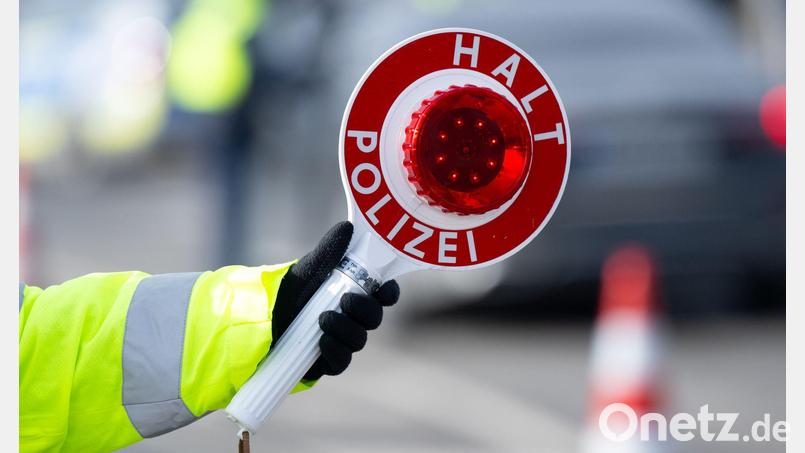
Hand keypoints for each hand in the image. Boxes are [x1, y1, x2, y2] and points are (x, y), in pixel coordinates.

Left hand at [272, 221, 399, 380]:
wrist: (261, 318)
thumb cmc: (290, 290)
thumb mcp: (309, 268)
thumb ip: (329, 250)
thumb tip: (347, 228)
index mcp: (356, 292)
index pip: (384, 294)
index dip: (389, 293)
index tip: (383, 290)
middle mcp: (354, 318)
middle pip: (375, 318)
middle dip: (365, 310)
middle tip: (346, 301)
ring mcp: (343, 340)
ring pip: (359, 340)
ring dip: (346, 329)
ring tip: (324, 319)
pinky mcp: (329, 360)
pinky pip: (342, 361)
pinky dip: (335, 351)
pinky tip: (323, 341)